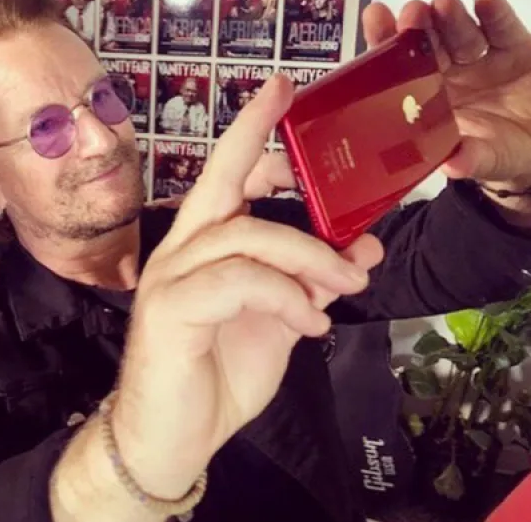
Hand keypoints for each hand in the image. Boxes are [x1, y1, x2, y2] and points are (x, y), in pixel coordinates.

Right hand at [111, 75, 384, 498]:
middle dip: (260, 143)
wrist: (173, 439)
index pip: (225, 175)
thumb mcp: (279, 322)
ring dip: (311, 255)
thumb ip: (311, 282)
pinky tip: (309, 323)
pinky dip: (286, 297)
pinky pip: (240, 282)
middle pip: (221, 182)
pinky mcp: (171, 309)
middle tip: (320, 141)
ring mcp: (172, 277)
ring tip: (349, 283)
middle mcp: (182, 250)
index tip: (282, 90)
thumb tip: (359, 247)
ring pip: (248, 236)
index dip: (251, 130)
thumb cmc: (217, 375)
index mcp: (205, 246)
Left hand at [362, 0, 530, 190]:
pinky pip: (502, 28)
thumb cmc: (494, 153)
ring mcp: (479, 58)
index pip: (398, 69)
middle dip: (418, 27)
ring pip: (459, 32)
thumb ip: (469, 159)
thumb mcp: (482, 161)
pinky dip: (496, 15)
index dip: (385, 44)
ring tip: (444, 6)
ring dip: (450, 18)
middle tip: (412, 14)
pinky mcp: (515, 48)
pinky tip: (487, 3)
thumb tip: (454, 166)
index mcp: (424, 98)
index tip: (376, 21)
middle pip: (427, 44)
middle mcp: (446, 72)